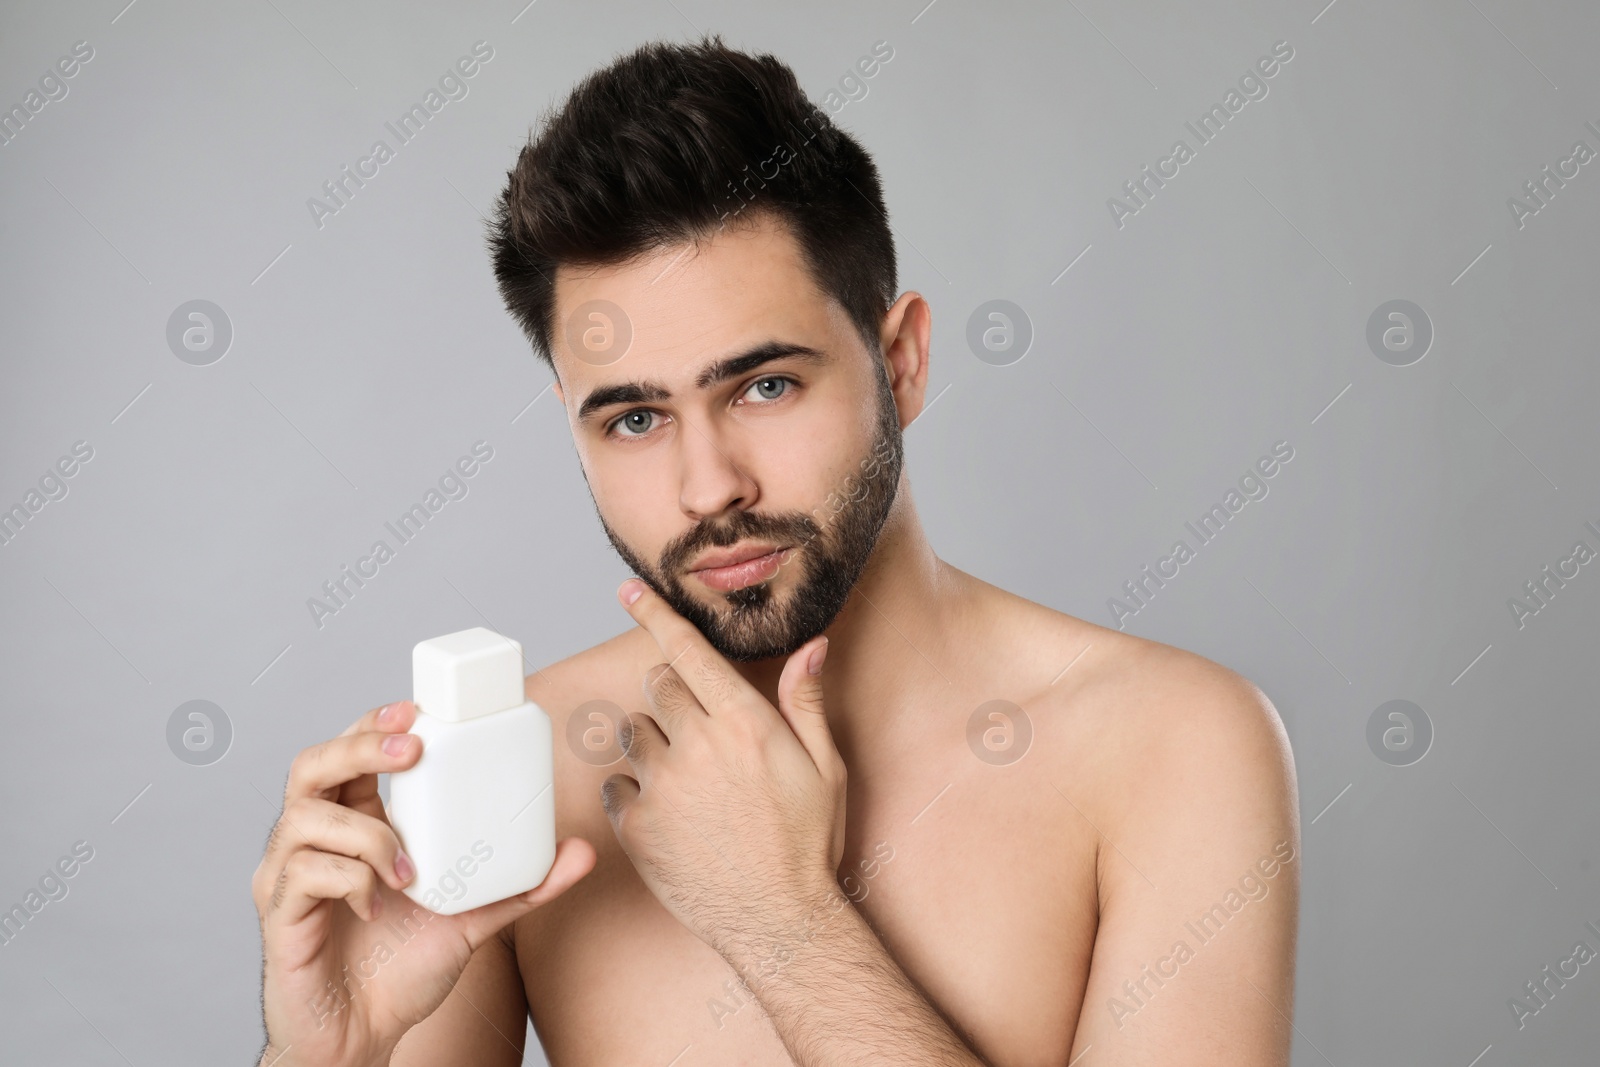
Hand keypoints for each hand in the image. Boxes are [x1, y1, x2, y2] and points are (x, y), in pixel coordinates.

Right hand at [253, 699, 594, 1066]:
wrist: (361, 1039)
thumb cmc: (401, 972)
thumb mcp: (474, 920)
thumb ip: (522, 886)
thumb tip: (582, 852)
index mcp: (356, 826)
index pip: (351, 756)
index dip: (373, 725)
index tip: (418, 713)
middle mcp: (315, 841)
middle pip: (312, 764)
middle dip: (359, 746)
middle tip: (412, 751)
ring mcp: (289, 874)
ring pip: (306, 815)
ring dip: (368, 835)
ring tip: (407, 873)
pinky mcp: (278, 913)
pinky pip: (305, 872)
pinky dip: (350, 881)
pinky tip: (376, 906)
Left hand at [602, 577, 847, 963]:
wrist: (778, 921)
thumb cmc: (807, 844)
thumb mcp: (824, 768)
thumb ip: (806, 702)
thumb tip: (812, 645)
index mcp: (743, 722)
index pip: (687, 650)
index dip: (654, 613)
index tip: (629, 588)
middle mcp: (697, 744)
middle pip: (658, 684)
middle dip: (674, 695)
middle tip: (703, 734)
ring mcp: (661, 785)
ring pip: (633, 731)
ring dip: (653, 743)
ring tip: (689, 780)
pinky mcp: (635, 824)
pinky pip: (616, 784)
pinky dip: (633, 790)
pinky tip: (669, 814)